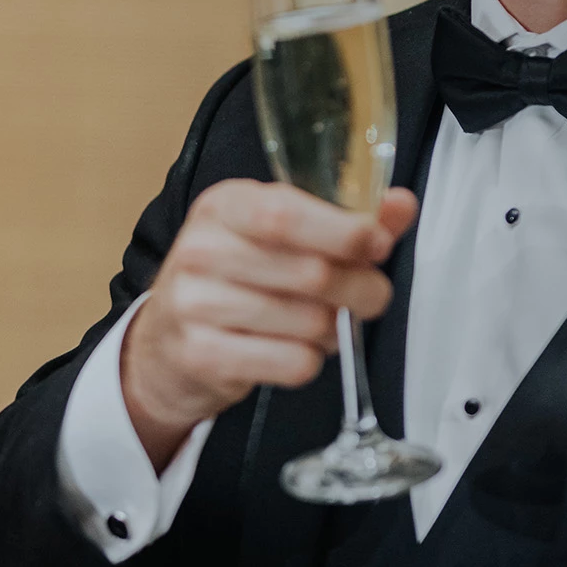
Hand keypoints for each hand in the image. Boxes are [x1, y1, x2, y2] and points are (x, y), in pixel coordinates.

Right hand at [121, 180, 417, 469]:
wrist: (166, 343)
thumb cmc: (232, 280)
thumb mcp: (277, 236)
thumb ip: (343, 220)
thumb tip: (401, 205)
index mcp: (222, 207)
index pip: (284, 214)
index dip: (343, 232)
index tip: (375, 245)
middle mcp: (200, 250)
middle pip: (311, 272)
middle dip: (360, 288)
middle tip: (369, 295)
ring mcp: (194, 304)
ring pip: (309, 321)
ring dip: (333, 329)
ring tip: (320, 323)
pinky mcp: (201, 354)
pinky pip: (292, 362)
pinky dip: (309, 361)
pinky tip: (292, 348)